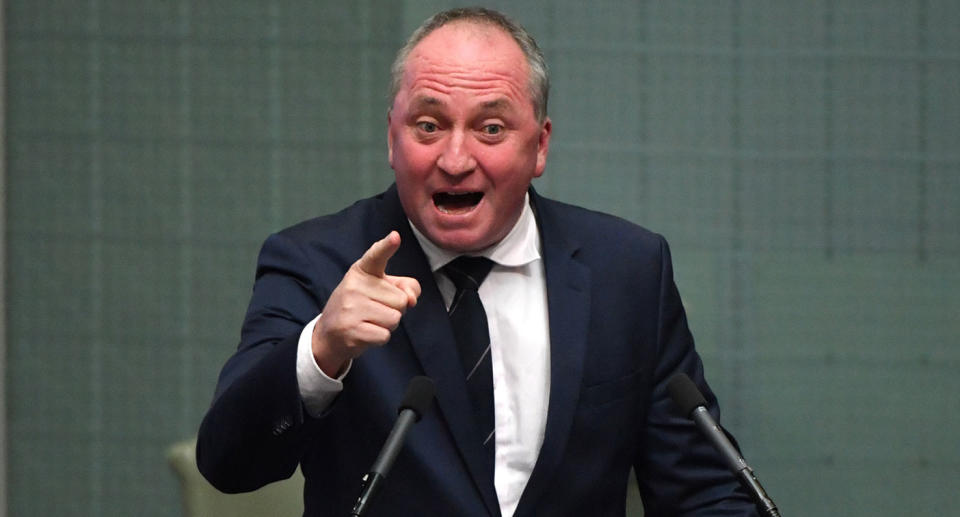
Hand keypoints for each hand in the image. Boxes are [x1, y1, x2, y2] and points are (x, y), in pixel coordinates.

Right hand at [311, 231, 420, 376]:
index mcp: (362, 271)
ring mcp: (351, 307)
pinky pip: (385, 335)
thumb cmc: (361, 306)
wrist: (329, 333)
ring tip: (370, 321)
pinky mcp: (351, 329)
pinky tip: (365, 332)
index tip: (395, 236)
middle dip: (395, 310)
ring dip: (388, 324)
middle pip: (401, 300)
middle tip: (375, 310)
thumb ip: (404, 287)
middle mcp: (354, 286)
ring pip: (395, 318)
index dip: (387, 246)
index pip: (376, 256)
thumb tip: (411, 299)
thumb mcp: (381, 289)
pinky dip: (380, 338)